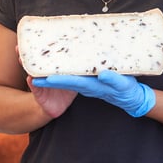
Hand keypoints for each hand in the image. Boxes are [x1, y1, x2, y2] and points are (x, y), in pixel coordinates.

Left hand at [32, 69, 155, 117]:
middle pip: (62, 80)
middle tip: (29, 69)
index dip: (55, 80)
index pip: (69, 82)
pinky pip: (71, 75)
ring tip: (36, 64)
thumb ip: (114, 80)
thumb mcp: (124, 85)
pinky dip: (61, 71)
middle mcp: (85, 85)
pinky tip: (56, 64)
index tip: (40, 78)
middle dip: (46, 76)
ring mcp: (86, 83)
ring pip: (64, 77)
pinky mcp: (88, 80)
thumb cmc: (129, 91)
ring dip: (50, 72)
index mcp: (91, 85)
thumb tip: (102, 74)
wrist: (133, 99)